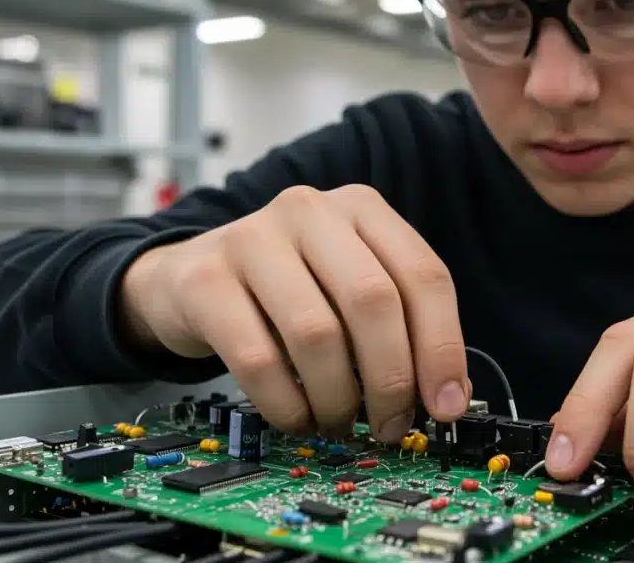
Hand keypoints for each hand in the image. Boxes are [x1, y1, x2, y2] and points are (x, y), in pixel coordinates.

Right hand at [119, 185, 470, 440]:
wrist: (186, 278)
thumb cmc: (286, 291)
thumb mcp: (348, 290)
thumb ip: (400, 327)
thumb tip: (447, 396)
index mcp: (362, 208)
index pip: (424, 276)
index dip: (442, 347)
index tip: (447, 405)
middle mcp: (310, 211)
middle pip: (374, 302)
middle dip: (391, 379)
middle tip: (391, 425)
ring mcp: (252, 239)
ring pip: (317, 334)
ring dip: (337, 397)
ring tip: (338, 421)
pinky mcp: (204, 280)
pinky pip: (258, 359)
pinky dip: (287, 405)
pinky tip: (297, 417)